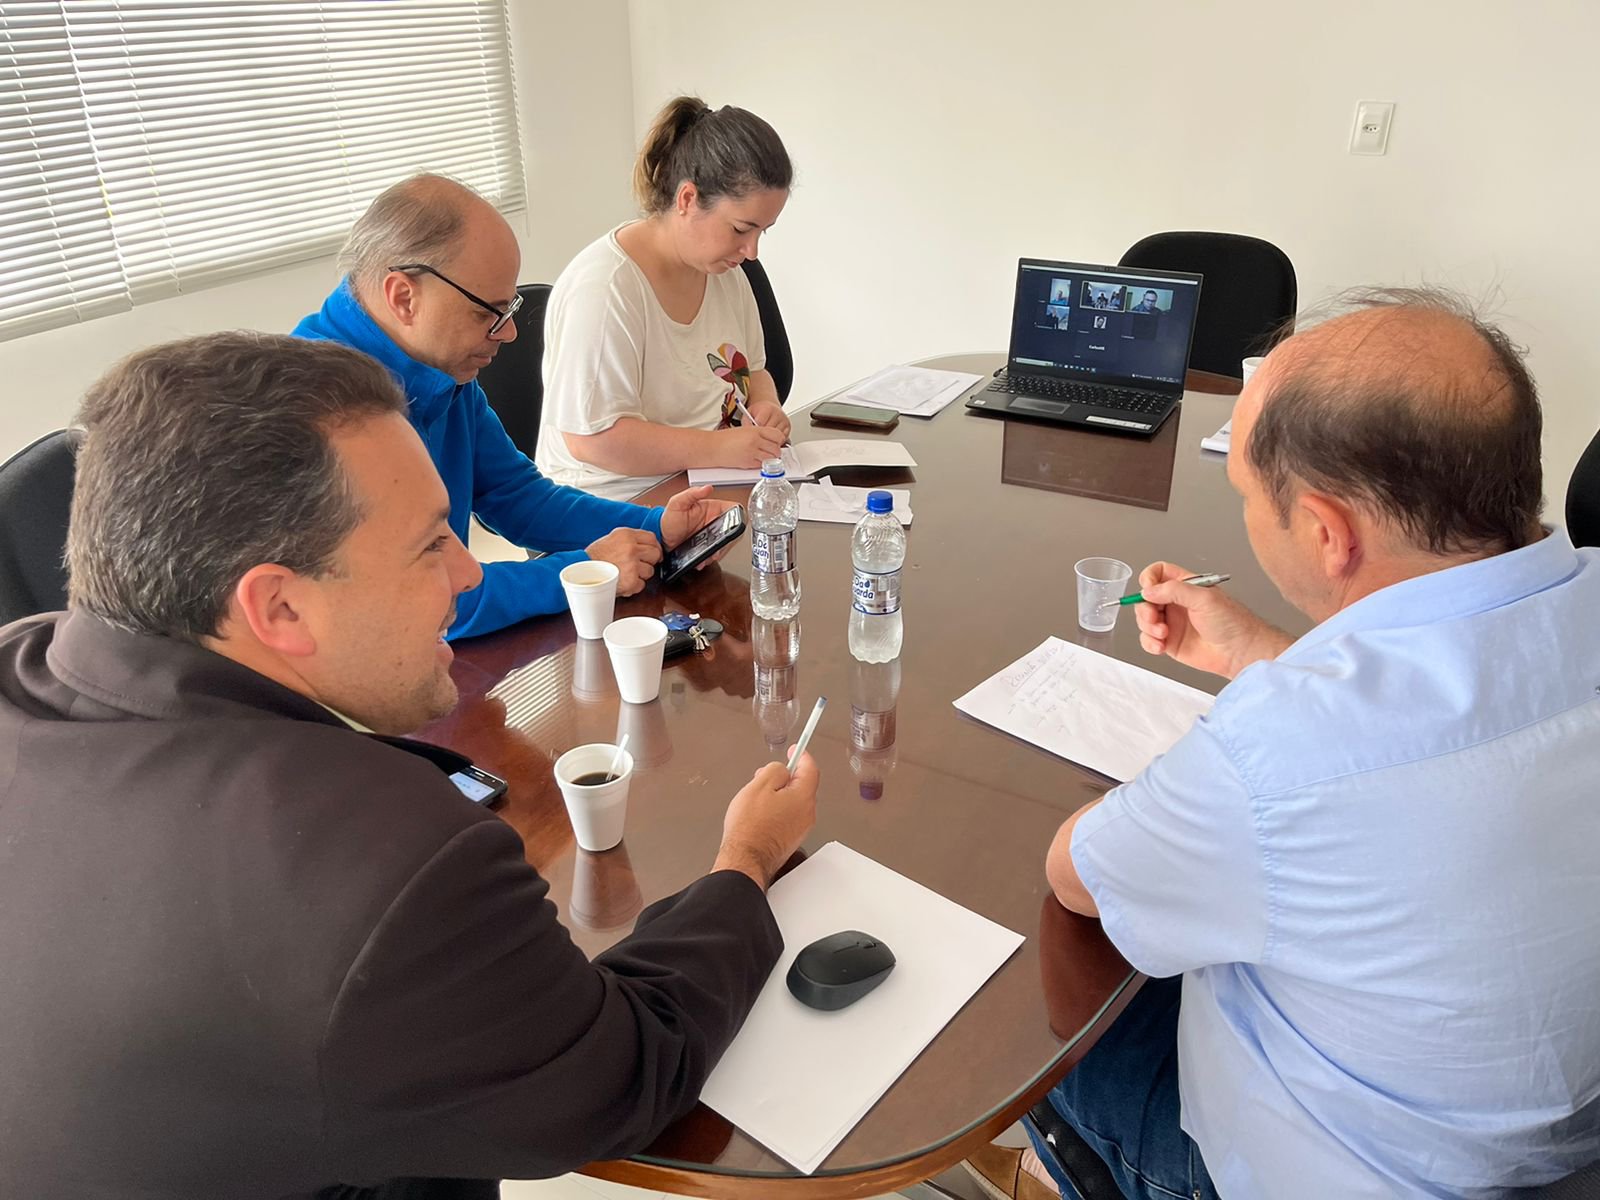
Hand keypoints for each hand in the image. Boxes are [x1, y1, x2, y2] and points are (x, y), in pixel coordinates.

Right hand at [584, 528, 661, 594]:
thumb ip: (630, 540)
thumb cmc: (594, 557)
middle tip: (639, 565)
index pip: (652, 538)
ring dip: (641, 575)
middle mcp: (631, 548)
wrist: (581, 572)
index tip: (652, 553)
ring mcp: (632, 565)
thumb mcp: (612, 539)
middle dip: (649, 561)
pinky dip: (633, 586)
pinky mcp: (631, 581)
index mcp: (626, 535)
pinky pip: (642, 585)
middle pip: (655, 554)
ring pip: (650, 571)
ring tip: (626, 573)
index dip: (654, 547)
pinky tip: (622, 581)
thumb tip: (648, 544)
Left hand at [659, 485, 735, 557]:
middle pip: (733, 530)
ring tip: (708, 556)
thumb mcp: (677, 503)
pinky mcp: (708, 547)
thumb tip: (706, 488)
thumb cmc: (668, 519)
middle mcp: (715, 521)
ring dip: (719, 552)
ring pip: (725, 544)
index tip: (731, 528)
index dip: (737, 519)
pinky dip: (710, 558)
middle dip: (726, 541)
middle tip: (717, 547)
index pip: (734, 510)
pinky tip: (703, 559)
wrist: (661, 538)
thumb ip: (691, 494)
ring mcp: (712, 535)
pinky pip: (716, 553)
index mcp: (713, 508)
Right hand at [713, 751, 818, 888]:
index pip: (810, 769)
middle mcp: (807, 813)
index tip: (796, 749)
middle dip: (785, 777)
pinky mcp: (792, 838)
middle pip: (802, 785)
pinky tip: (760, 814)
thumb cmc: (750, 827)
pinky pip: (789, 815)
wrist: (745, 859)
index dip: (802, 756)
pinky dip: (778, 809)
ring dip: (779, 794)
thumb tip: (782, 770)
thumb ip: (775, 770)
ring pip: (794, 801)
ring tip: (757, 798)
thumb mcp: (758, 786)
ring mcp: (801, 828)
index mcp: (803, 797)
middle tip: (765, 776)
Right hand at [717, 422, 785, 468]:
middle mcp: (756, 440)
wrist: (712, 447)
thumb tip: (769, 441)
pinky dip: (761, 465)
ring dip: (770, 460)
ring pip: (772, 458)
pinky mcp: (748, 462)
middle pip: (777, 448)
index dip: (779, 440)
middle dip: (775, 452)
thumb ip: (758, 434)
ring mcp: (752, 452)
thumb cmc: (725, 439)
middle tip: (770, 453)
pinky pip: (762, 465)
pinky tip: (755, 461)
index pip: (778, 435)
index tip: (776, 443)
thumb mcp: (744, 431)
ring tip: (763, 458)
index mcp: (756, 430)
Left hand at [746, 398, 790, 440]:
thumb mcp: (749, 412)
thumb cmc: (759, 412)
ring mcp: (784, 421)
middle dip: (762, 435)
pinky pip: (782, 439)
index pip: (761, 424)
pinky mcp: (788, 428)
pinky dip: (775, 441)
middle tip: (757, 436)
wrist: (769, 408)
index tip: (752, 433)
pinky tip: (770, 437)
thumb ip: (746, 421)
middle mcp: (778, 414)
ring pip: (776, 437)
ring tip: (763, 436)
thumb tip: (746, 430)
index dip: (755, 430)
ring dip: (769, 439)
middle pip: (769, 431)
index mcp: (768, 408)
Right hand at [1134, 561, 1291, 679]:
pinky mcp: (1170, 642)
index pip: (1159, 573)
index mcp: (1186, 586)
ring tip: (1163, 634)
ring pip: (1144, 620)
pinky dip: (1149, 643)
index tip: (1148, 590)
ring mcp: (1172, 623)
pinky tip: (1161, 646)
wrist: (1240, 652)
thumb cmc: (1232, 623)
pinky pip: (1148, 640)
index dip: (1150, 579)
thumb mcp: (1204, 598)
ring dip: (1147, 627)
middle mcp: (1177, 603)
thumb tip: (1149, 590)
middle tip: (1154, 617)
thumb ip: (1174, 590)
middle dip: (1145, 609)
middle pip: (1146, 599)